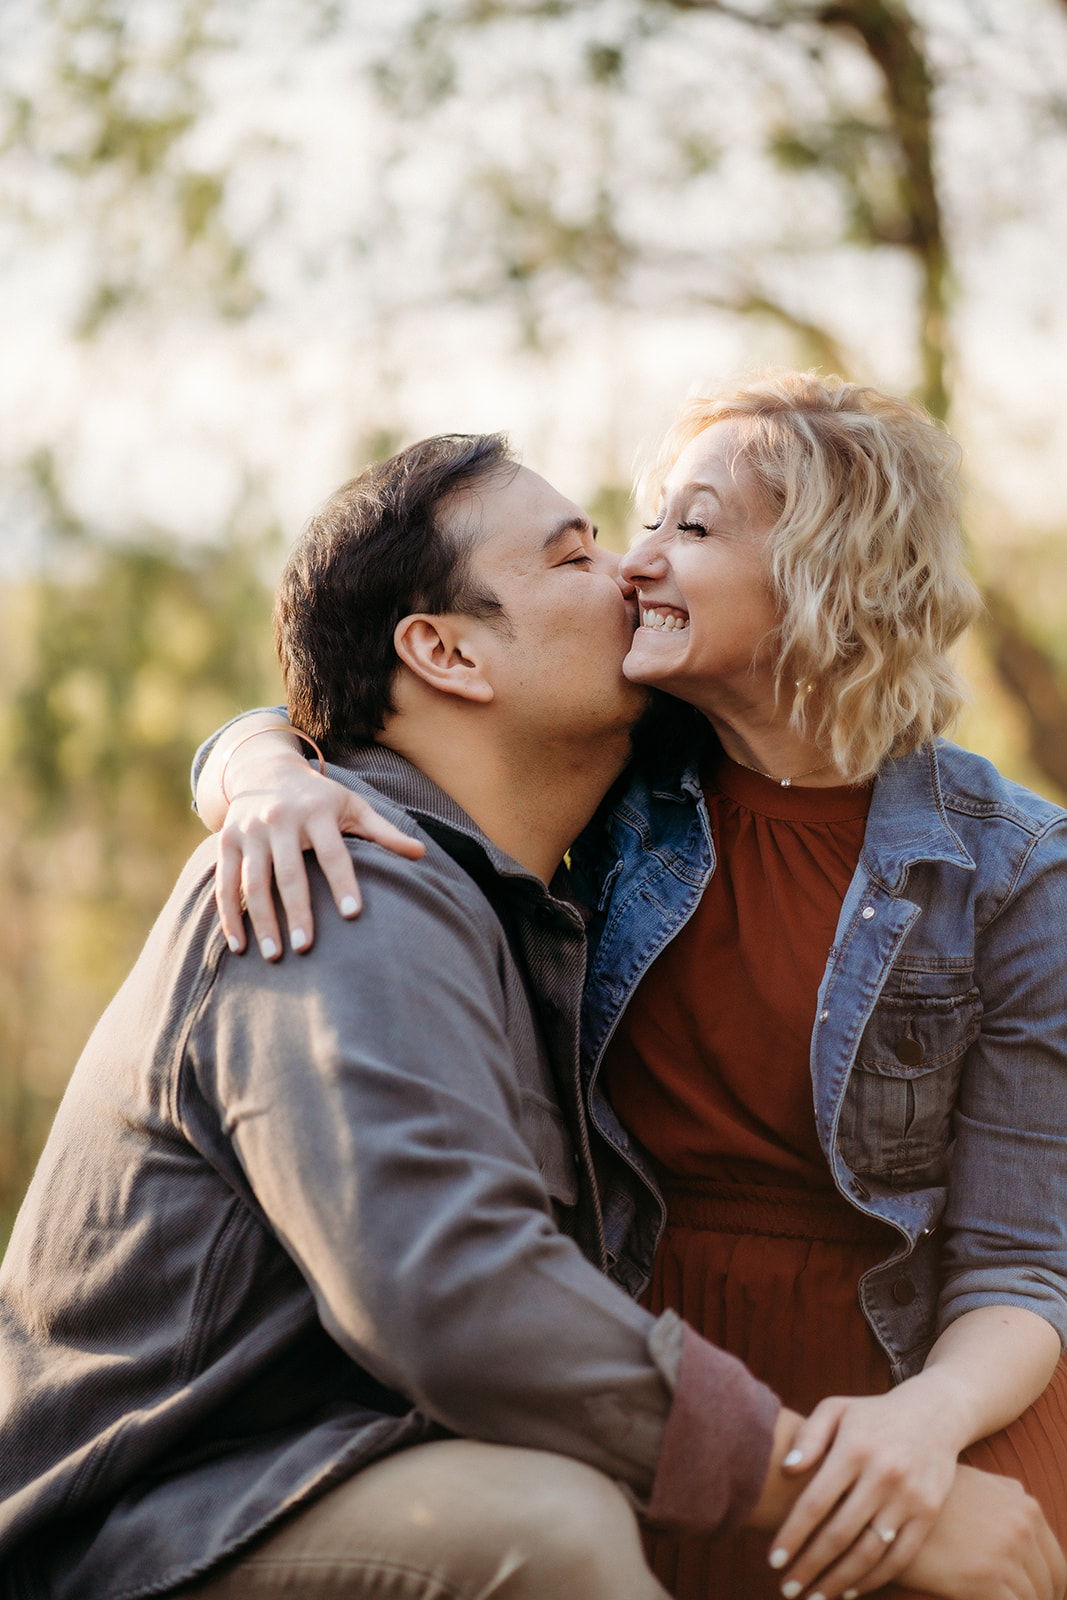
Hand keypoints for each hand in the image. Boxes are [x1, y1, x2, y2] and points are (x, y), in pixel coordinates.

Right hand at [217, 763, 424, 958]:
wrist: (264, 769)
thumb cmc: (318, 797)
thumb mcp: (352, 806)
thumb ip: (383, 832)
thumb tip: (422, 854)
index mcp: (316, 812)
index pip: (333, 852)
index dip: (343, 882)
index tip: (353, 914)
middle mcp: (280, 820)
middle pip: (289, 872)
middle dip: (297, 911)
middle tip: (306, 948)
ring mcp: (249, 831)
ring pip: (253, 882)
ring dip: (262, 921)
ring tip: (274, 956)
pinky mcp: (226, 841)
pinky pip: (224, 883)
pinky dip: (229, 915)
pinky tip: (239, 945)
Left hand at [767, 1382, 965, 1598]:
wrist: (935, 1413)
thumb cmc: (872, 1414)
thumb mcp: (836, 1408)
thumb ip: (809, 1435)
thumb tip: (787, 1469)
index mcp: (854, 1448)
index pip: (815, 1502)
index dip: (793, 1535)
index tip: (773, 1560)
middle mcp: (883, 1474)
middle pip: (839, 1534)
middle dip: (810, 1566)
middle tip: (788, 1590)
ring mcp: (909, 1497)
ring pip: (869, 1552)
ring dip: (839, 1581)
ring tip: (815, 1597)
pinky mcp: (928, 1513)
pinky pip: (900, 1557)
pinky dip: (874, 1579)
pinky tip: (850, 1591)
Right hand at [899, 1464, 1065, 1599]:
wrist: (884, 1504)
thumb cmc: (928, 1496)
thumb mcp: (977, 1484)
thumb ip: (1007, 1500)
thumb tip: (1026, 1530)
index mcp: (1025, 1504)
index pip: (1057, 1562)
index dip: (1049, 1588)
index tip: (1034, 1599)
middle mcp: (1022, 1524)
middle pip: (1049, 1585)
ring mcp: (1006, 1550)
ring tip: (988, 1599)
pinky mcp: (985, 1578)